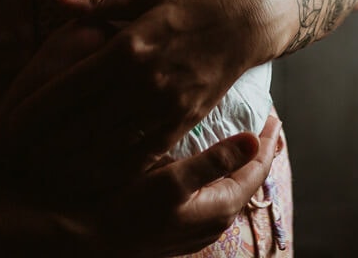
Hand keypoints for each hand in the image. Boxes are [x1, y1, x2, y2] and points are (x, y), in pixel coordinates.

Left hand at [0, 0, 279, 194]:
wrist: (250, 21)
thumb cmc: (193, 2)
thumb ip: (98, 2)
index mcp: (129, 46)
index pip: (67, 88)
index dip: (30, 114)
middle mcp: (145, 81)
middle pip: (80, 129)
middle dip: (39, 152)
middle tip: (4, 167)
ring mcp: (166, 107)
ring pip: (108, 151)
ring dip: (68, 170)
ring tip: (33, 181)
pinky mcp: (184, 123)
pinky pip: (142, 157)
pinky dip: (110, 174)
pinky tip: (86, 183)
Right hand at [86, 117, 279, 256]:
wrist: (83, 243)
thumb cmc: (124, 211)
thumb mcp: (171, 182)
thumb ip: (215, 161)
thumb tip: (254, 140)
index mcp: (220, 207)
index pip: (258, 168)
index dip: (267, 140)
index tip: (274, 114)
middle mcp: (214, 221)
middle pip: (246, 179)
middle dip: (255, 150)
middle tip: (258, 120)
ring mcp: (196, 227)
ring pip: (228, 188)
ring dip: (235, 162)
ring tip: (236, 135)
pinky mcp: (178, 227)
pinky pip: (209, 195)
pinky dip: (215, 174)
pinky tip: (203, 161)